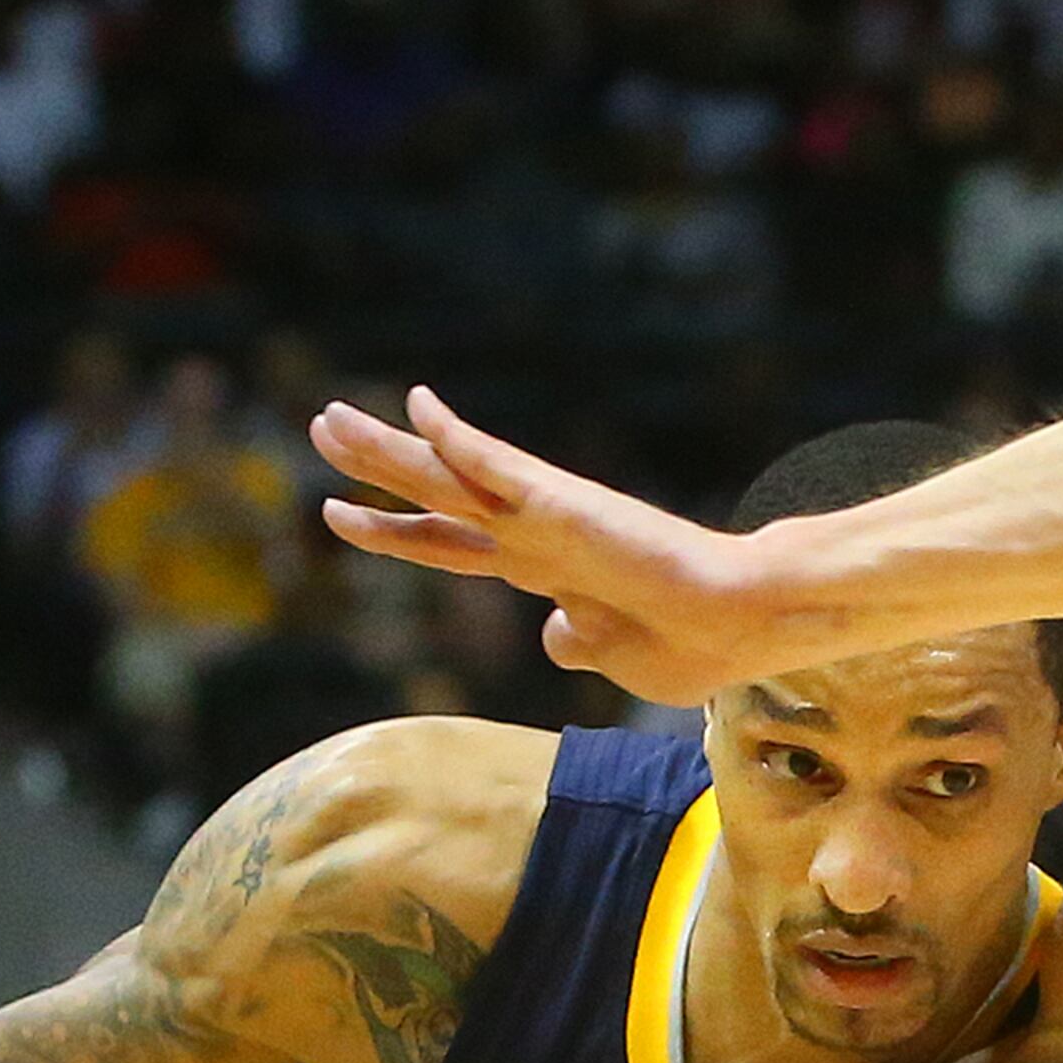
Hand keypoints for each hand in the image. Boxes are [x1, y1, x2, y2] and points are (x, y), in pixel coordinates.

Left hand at [311, 389, 771, 703]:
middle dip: (376, 467)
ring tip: (329, 419)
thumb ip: (577, 644)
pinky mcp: (564, 505)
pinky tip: (417, 406)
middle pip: (435, 495)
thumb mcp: (614, 657)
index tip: (338, 516)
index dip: (391, 532)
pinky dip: (456, 437)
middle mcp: (532, 535)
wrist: (740, 623)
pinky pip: (498, 464)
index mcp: (540, 571)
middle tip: (322, 426)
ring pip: (448, 474)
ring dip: (387, 448)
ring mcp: (543, 518)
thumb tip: (552, 636)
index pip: (447, 545)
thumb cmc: (690, 646)